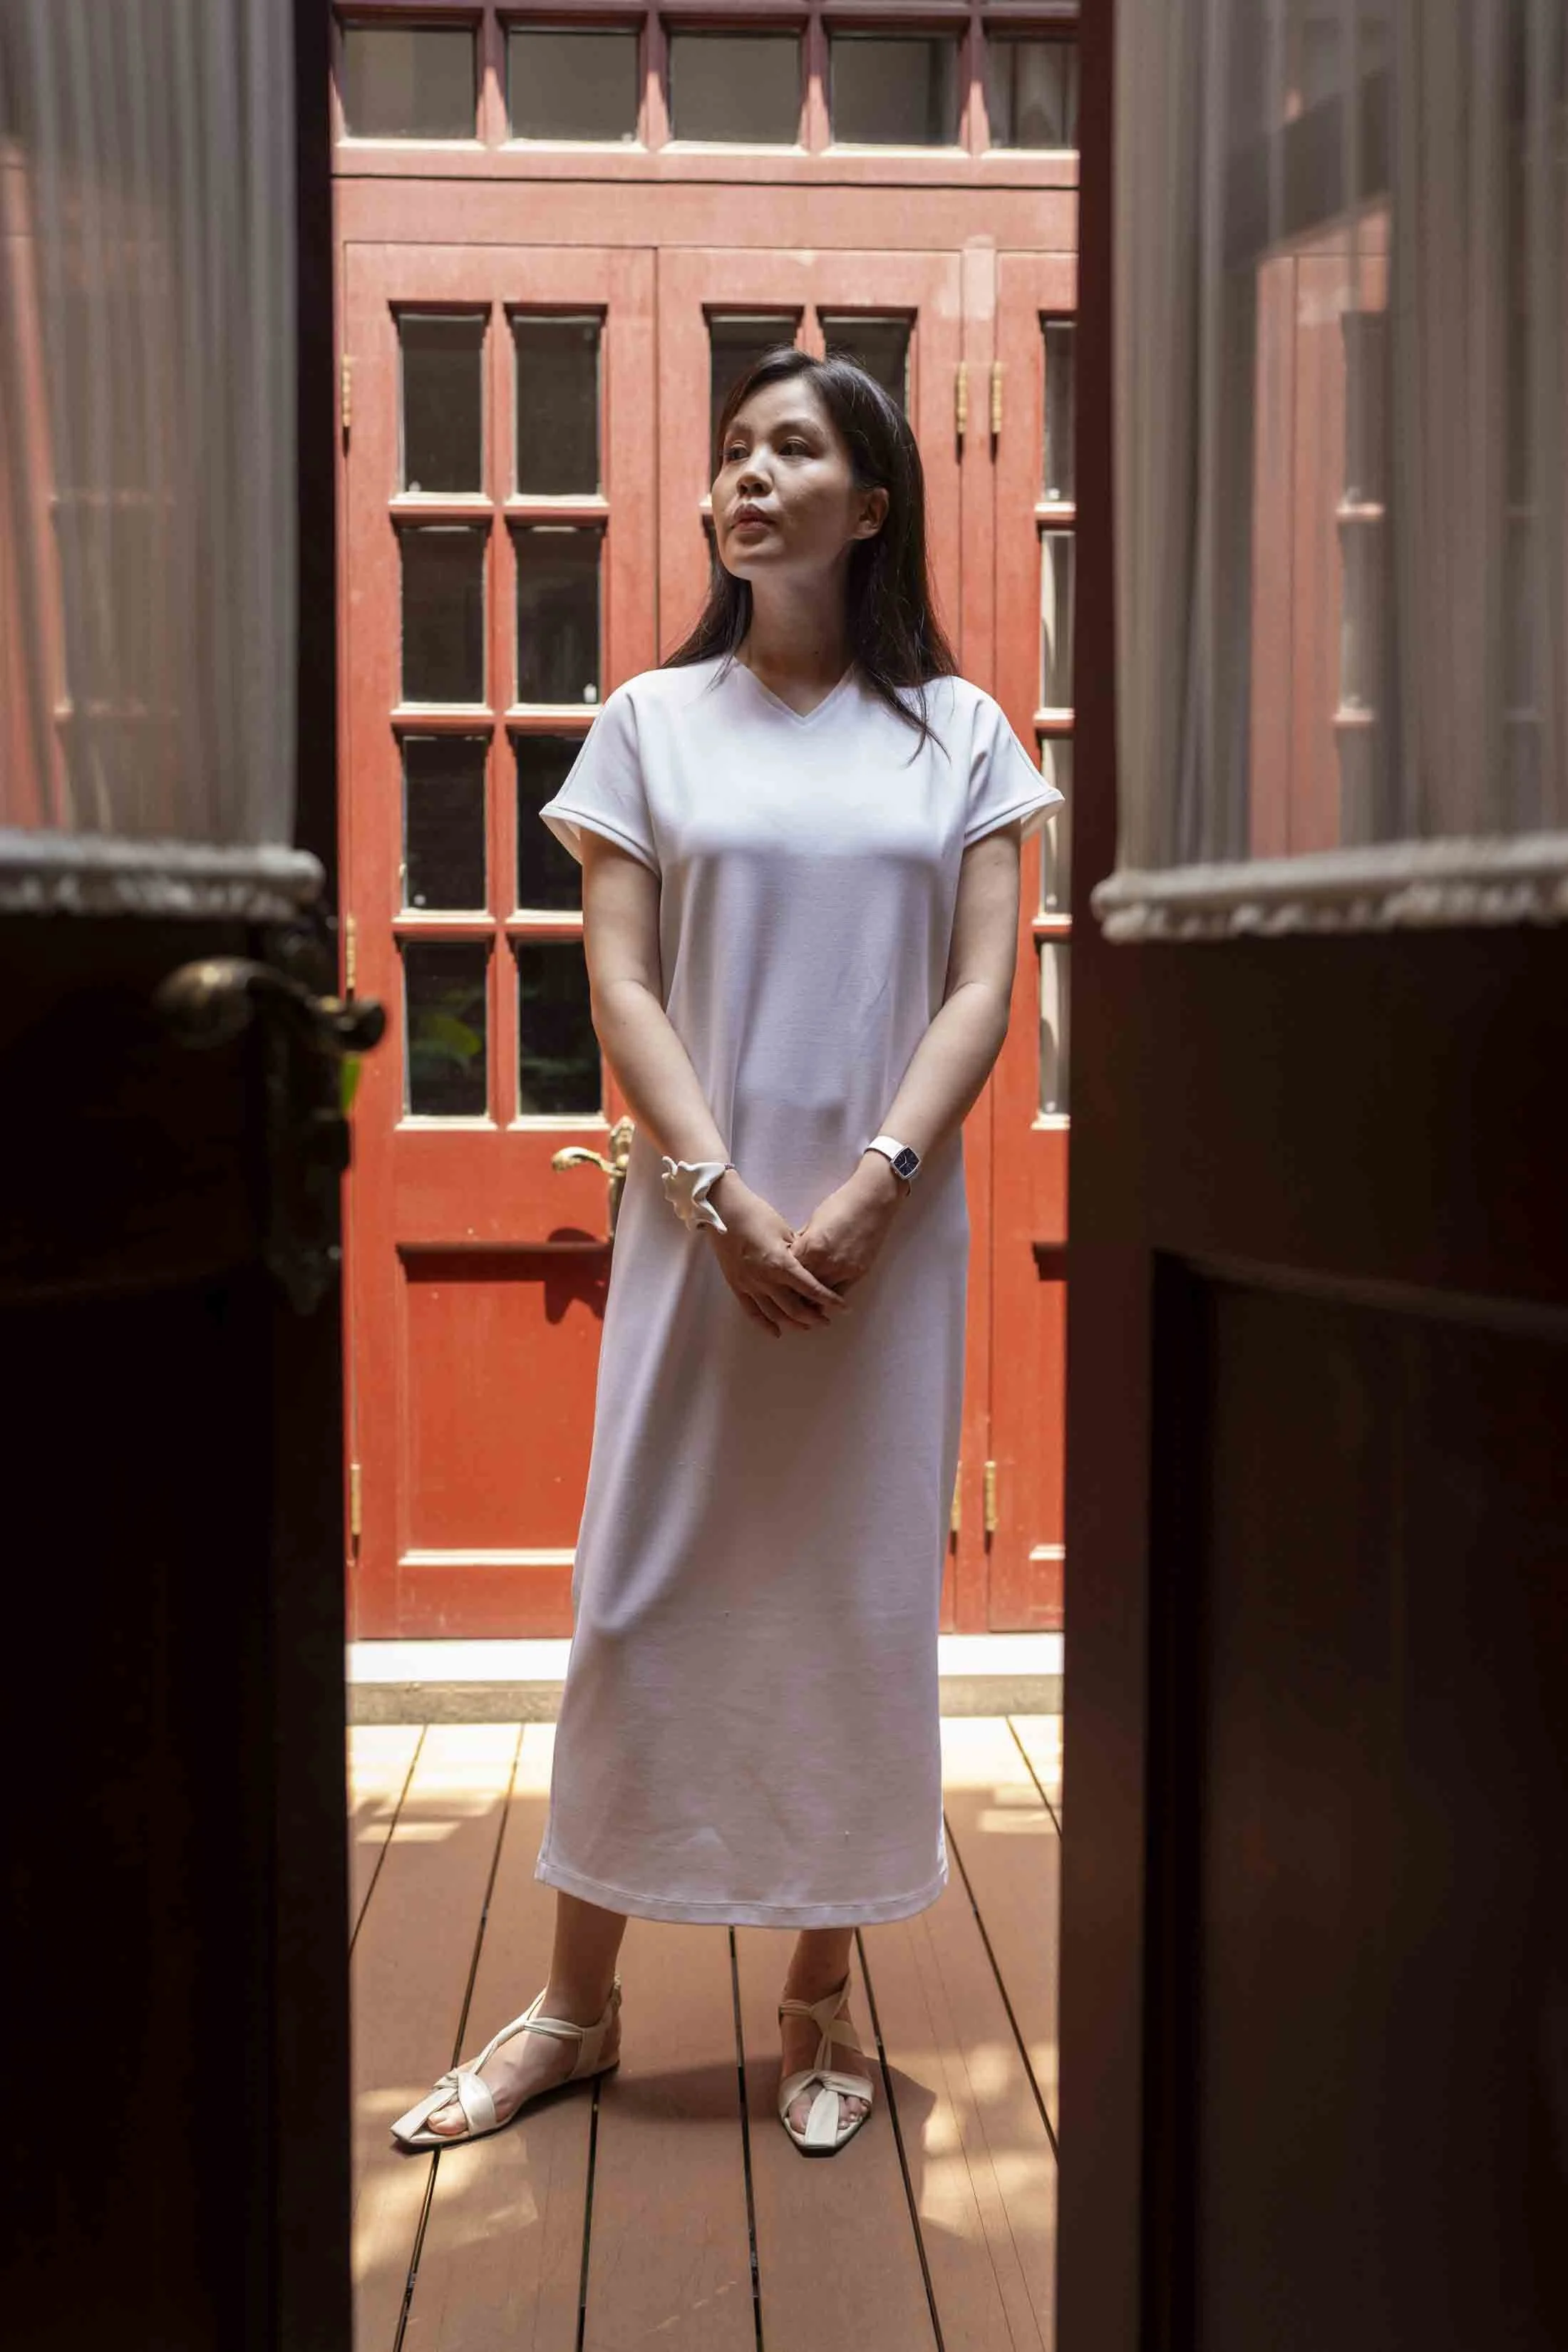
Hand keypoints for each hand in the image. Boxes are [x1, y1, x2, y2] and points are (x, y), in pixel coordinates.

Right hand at [703, 1171, 852, 1339]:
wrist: (723, 1211)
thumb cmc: (757, 1214)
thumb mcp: (785, 1231)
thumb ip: (797, 1253)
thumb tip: (809, 1267)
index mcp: (782, 1263)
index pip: (811, 1288)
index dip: (829, 1299)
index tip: (843, 1307)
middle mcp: (766, 1279)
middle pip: (795, 1308)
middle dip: (813, 1317)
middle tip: (825, 1321)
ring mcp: (750, 1285)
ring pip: (774, 1314)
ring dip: (792, 1323)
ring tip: (806, 1326)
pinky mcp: (736, 1286)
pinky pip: (751, 1311)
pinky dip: (765, 1324)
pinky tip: (776, 1332)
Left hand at [788, 1153, 903, 1297]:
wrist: (871, 1202)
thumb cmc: (841, 1205)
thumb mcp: (814, 1220)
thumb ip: (802, 1240)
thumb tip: (792, 1253)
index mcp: (810, 1245)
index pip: (789, 1270)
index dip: (783, 1276)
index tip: (779, 1280)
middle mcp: (825, 1261)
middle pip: (802, 1286)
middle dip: (794, 1291)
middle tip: (788, 1296)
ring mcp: (842, 1269)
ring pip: (820, 1295)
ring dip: (812, 1297)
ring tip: (805, 1301)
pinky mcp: (857, 1273)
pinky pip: (839, 1292)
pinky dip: (830, 1295)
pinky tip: (824, 1296)